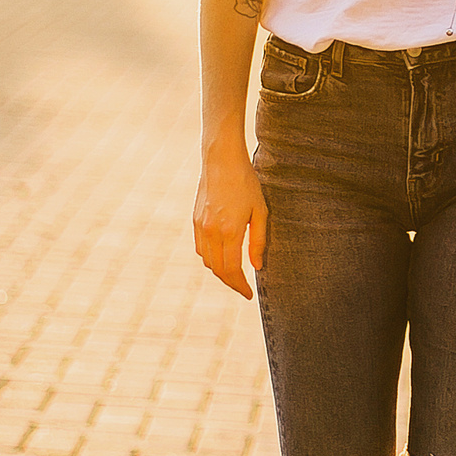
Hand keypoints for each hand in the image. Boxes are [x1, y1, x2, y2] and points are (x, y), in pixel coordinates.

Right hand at [194, 145, 267, 298]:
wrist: (221, 160)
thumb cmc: (246, 183)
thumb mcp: (260, 211)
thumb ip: (258, 241)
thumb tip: (256, 266)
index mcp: (230, 231)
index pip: (232, 270)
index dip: (240, 286)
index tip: (249, 295)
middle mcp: (212, 232)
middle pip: (218, 270)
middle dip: (231, 283)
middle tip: (243, 288)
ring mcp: (200, 226)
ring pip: (207, 261)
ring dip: (220, 272)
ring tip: (235, 275)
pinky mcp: (195, 220)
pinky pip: (200, 248)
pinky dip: (210, 258)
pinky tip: (221, 257)